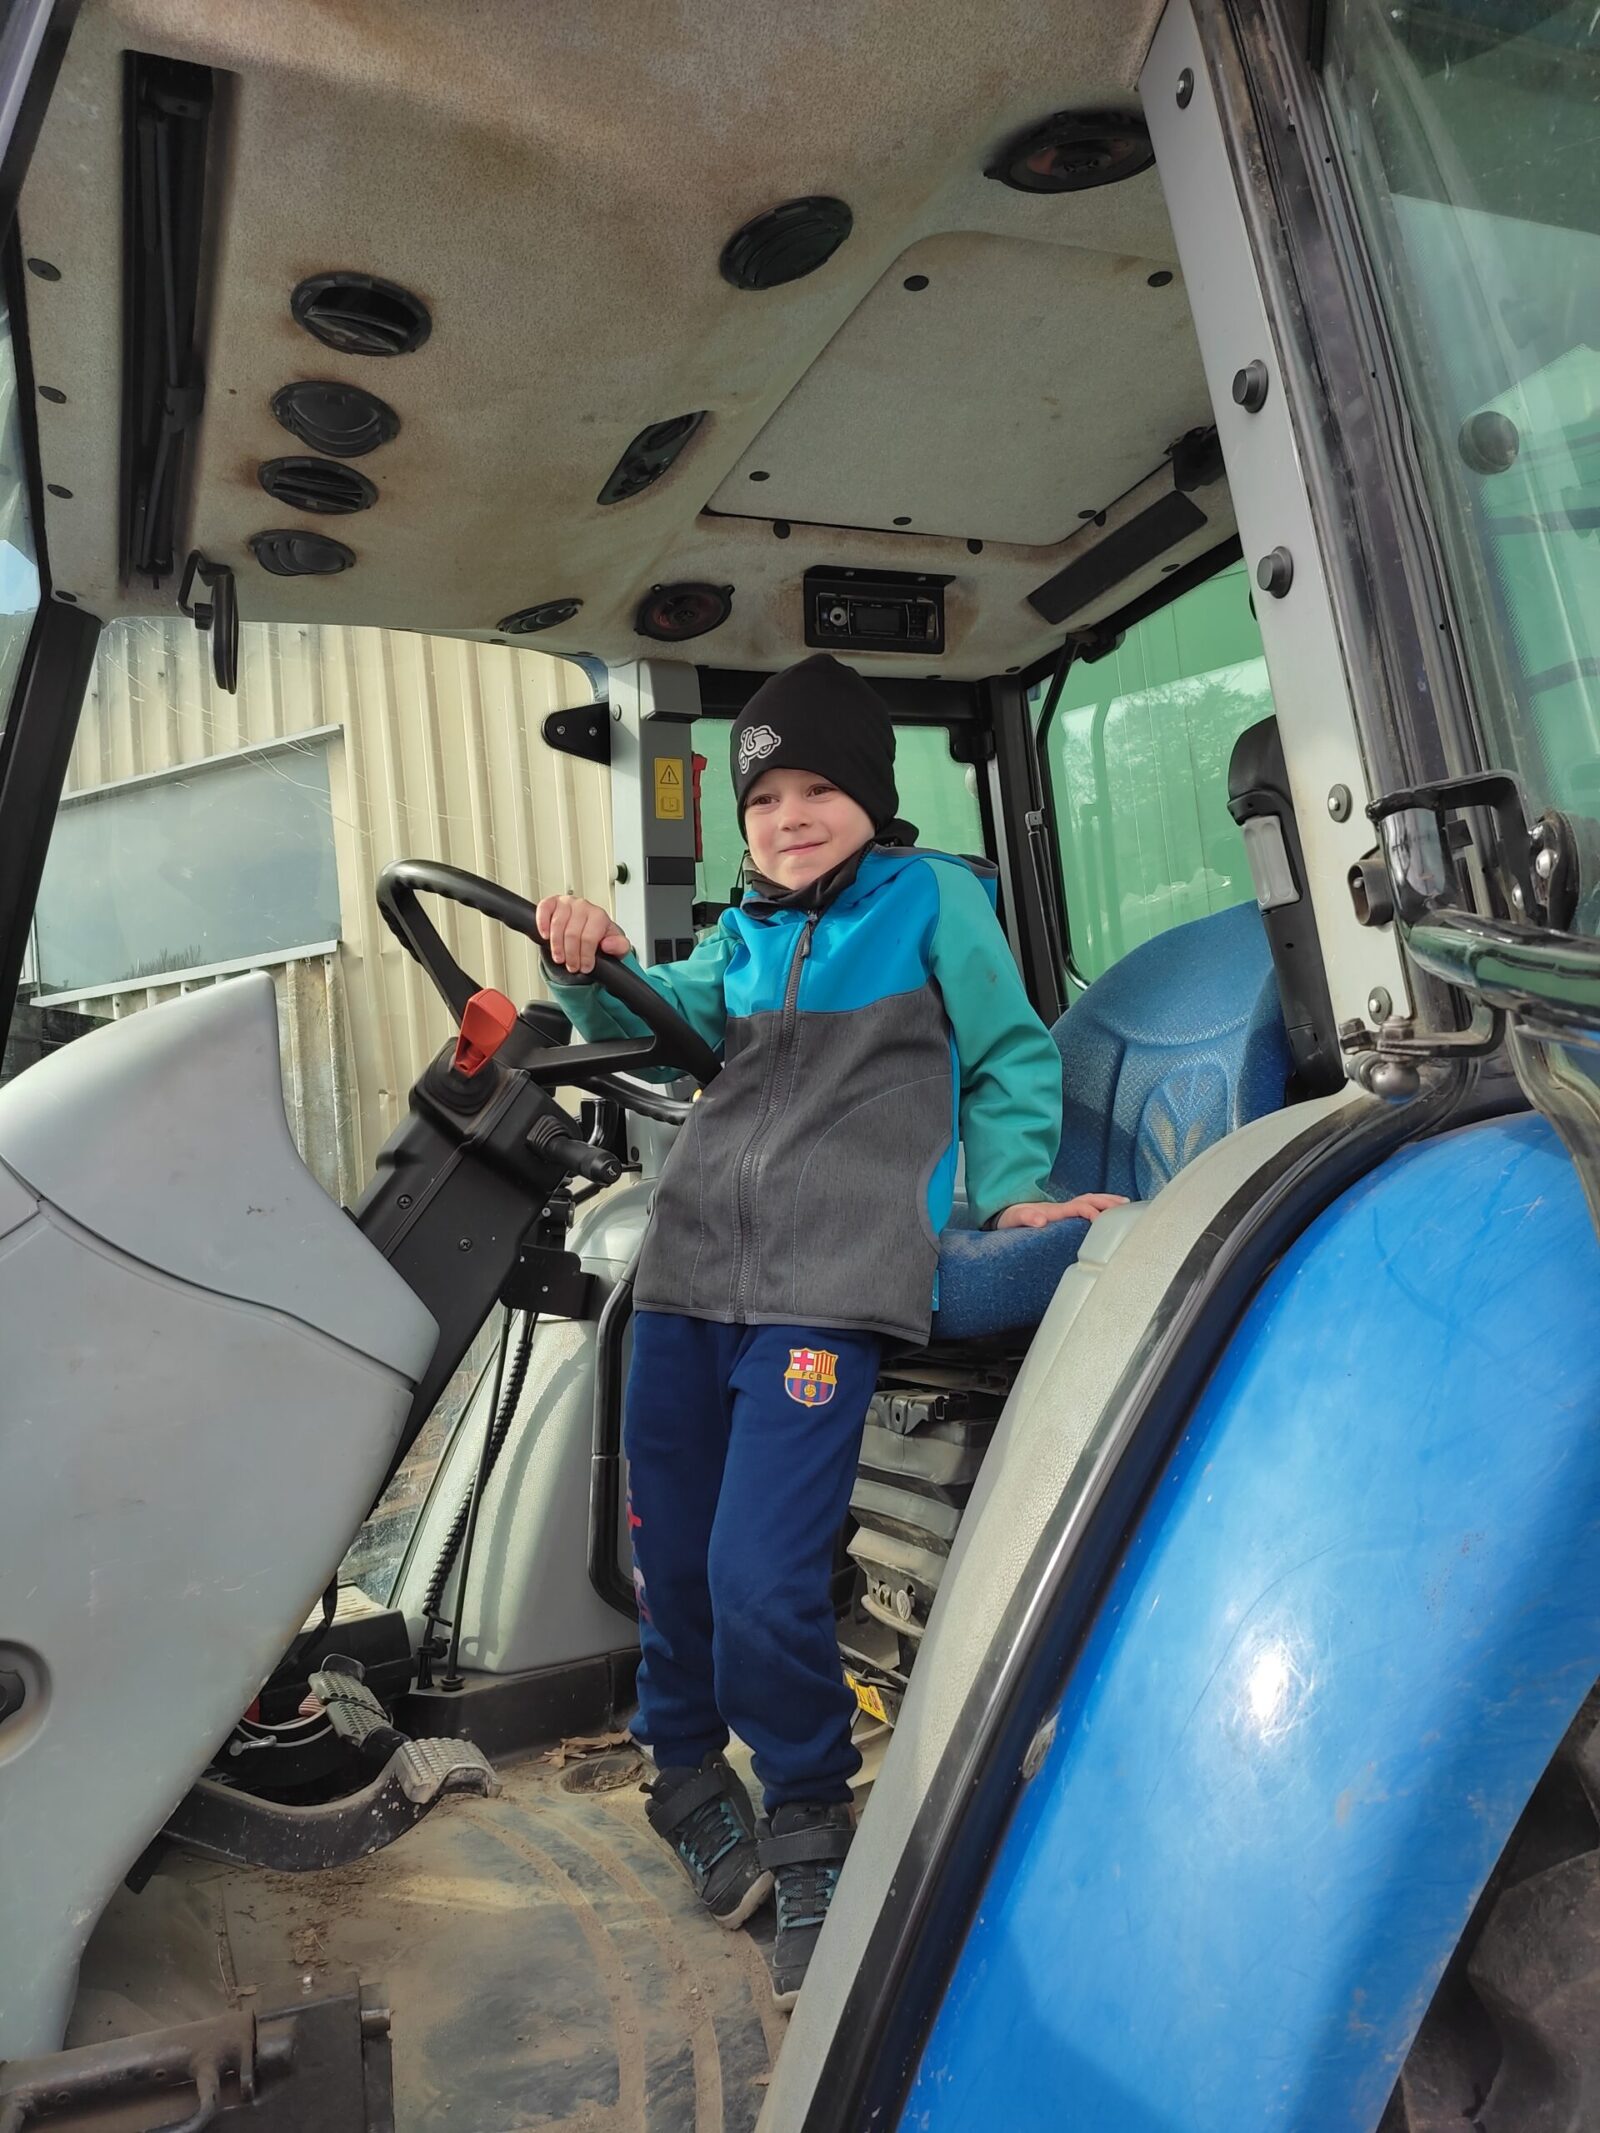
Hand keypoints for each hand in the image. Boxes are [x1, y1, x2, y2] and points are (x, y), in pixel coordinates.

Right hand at [535, 893, 631, 973]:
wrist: (590, 929)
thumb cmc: (601, 937)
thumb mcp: (617, 946)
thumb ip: (619, 946)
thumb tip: (608, 945)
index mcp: (599, 915)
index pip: (589, 938)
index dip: (585, 956)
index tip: (585, 967)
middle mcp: (583, 906)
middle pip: (572, 934)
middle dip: (571, 955)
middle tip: (572, 966)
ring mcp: (567, 903)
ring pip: (557, 925)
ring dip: (556, 946)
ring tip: (559, 958)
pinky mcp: (552, 903)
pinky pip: (544, 909)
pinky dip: (542, 923)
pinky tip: (545, 936)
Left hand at [994, 1194, 1129, 1229]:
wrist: (1005, 1215)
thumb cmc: (1010, 1219)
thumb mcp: (1014, 1219)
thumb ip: (1025, 1217)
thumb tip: (1039, 1219)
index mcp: (1053, 1211)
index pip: (1077, 1208)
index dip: (1090, 1212)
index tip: (1101, 1221)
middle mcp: (1061, 1208)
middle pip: (1088, 1199)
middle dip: (1107, 1202)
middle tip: (1125, 1208)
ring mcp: (1063, 1209)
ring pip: (1089, 1200)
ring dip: (1107, 1201)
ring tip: (1125, 1205)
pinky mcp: (1063, 1214)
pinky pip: (1086, 1206)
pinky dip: (1100, 1206)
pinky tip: (1110, 1212)